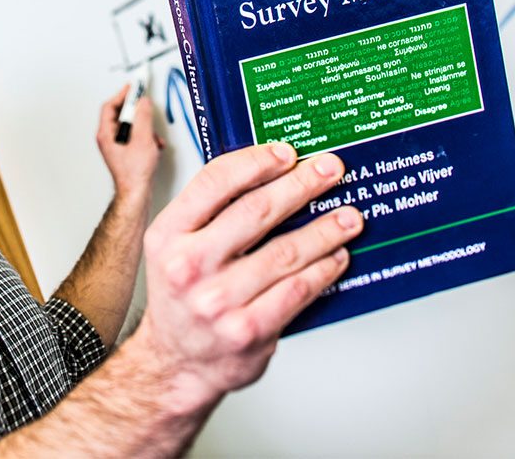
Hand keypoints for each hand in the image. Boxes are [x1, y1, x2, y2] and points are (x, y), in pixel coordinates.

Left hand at [96, 85, 164, 198]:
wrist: (136, 193)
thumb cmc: (134, 173)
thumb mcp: (143, 140)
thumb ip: (143, 117)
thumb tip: (143, 102)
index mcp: (106, 134)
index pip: (110, 106)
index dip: (122, 94)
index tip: (133, 87)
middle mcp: (108, 138)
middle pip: (120, 114)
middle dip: (137, 112)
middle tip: (145, 105)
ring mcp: (116, 145)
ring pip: (130, 125)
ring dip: (145, 127)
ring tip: (152, 136)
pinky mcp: (125, 151)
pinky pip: (135, 136)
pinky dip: (146, 137)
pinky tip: (154, 145)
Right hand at [132, 143, 362, 413]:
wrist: (176, 362)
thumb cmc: (181, 297)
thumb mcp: (174, 246)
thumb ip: (208, 212)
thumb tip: (266, 171)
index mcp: (167, 236)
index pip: (215, 182)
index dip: (256, 161)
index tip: (286, 153)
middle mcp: (188, 266)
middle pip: (256, 210)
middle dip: (301, 184)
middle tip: (329, 170)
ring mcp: (218, 300)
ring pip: (286, 252)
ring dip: (325, 229)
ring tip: (347, 216)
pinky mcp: (249, 329)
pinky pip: (298, 289)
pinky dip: (324, 269)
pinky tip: (336, 256)